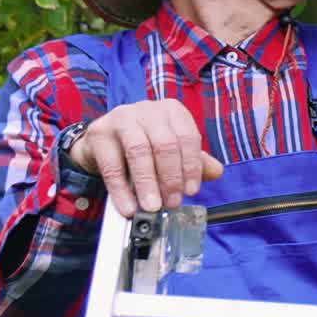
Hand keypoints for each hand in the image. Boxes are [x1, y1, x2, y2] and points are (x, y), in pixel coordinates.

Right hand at [67, 100, 223, 216]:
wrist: (102, 144)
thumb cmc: (143, 146)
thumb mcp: (171, 151)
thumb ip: (194, 161)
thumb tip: (216, 172)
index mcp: (172, 110)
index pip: (188, 137)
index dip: (191, 166)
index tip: (191, 191)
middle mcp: (148, 109)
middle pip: (165, 144)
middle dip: (170, 178)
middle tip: (172, 202)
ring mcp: (122, 118)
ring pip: (139, 151)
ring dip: (148, 183)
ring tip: (152, 206)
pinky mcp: (99, 133)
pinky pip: (112, 165)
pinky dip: (121, 190)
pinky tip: (128, 206)